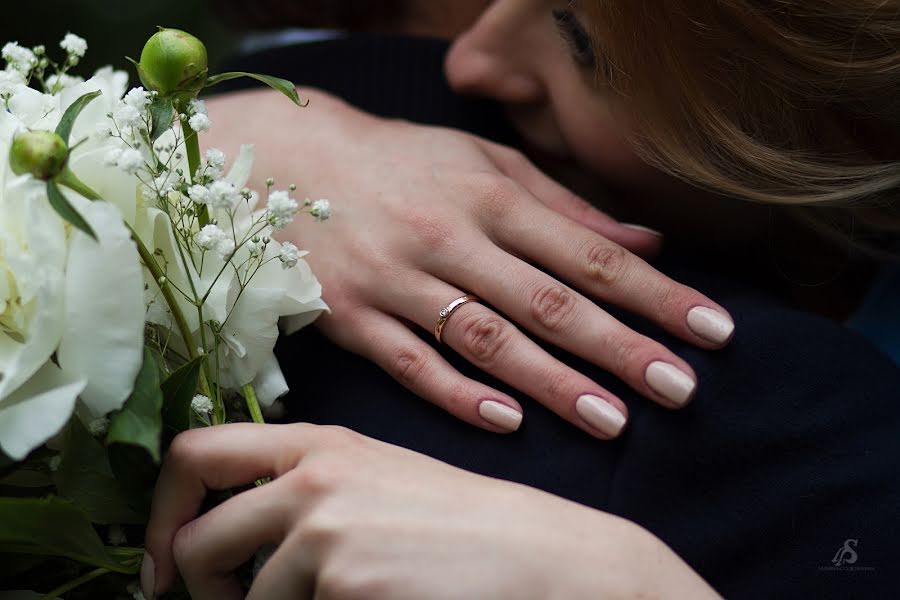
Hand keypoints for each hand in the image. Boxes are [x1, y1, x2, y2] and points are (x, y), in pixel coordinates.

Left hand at [142, 424, 720, 599]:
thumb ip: (306, 493)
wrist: (541, 556)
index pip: (194, 452)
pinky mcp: (344, 581)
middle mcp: (312, 476)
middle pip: (197, 541)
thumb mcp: (378, 483)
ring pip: (243, 599)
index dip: (162, 513)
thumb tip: (235, 538)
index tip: (164, 564)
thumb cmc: (464, 527)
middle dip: (200, 590)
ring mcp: (325, 529)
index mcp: (319, 443)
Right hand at [204, 89, 734, 438]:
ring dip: (551, 383)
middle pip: (548, 303)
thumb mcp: (485, 162)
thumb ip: (564, 204)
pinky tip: (506, 422)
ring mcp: (399, 281)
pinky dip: (457, 394)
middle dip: (621, 349)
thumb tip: (645, 240)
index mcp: (491, 197)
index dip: (656, 293)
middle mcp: (450, 239)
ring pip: (486, 339)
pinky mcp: (353, 317)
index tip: (712, 330)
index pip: (590, 253)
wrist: (290, 165)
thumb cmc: (402, 164)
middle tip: (681, 391)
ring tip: (612, 422)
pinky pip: (411, 363)